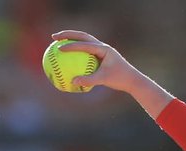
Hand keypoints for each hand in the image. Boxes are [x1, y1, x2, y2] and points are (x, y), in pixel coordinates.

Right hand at [53, 31, 172, 117]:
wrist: (132, 79)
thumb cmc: (120, 79)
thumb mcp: (104, 80)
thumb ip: (88, 80)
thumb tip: (72, 81)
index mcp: (103, 49)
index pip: (84, 44)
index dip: (71, 45)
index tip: (59, 48)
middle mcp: (102, 46)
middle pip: (82, 36)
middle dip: (67, 35)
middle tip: (54, 37)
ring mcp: (101, 50)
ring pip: (83, 41)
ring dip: (70, 40)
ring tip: (57, 43)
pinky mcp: (99, 55)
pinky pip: (85, 52)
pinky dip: (75, 53)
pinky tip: (66, 59)